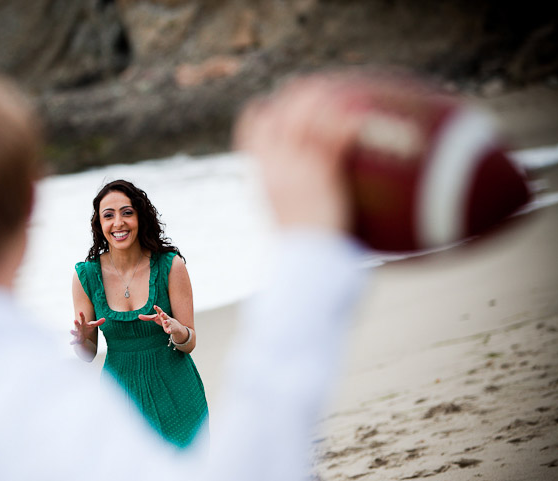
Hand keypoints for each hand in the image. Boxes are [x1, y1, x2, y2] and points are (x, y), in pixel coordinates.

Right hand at [69, 311, 104, 344]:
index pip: (82, 318)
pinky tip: (70, 343)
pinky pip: (74, 341)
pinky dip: (72, 342)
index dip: (81, 315)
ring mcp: (77, 333)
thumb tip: (104, 319)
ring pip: (74, 332)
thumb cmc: (87, 329)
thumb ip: (98, 322)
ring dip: (73, 332)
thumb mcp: (92, 325)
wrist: (82, 337)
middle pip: (78, 325)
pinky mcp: (77, 339)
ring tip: (71, 331)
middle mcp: (79, 328)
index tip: (80, 312)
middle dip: (76, 323)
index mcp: (83, 323)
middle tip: (75, 320)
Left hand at [138, 305, 187, 341]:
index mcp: (161, 315)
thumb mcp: (155, 318)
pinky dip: (169, 330)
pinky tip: (168, 332)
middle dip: (163, 314)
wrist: (174, 325)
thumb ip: (147, 317)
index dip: (157, 308)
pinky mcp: (171, 329)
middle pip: (165, 315)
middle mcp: (166, 318)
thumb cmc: (162, 320)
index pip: (159, 311)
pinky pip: (170, 329)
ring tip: (164, 322)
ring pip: (168, 322)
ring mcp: (169, 323)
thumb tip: (138, 316)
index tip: (154, 306)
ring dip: (166, 322)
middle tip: (162, 313)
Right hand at [233, 72, 365, 233]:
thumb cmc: (296, 249)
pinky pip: (334, 140)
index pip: (250, 130)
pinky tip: (361, 119)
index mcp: (262, 175)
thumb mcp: (282, 219)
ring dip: (321, 101)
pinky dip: (347, 126)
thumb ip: (284, 200)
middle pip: (278, 114)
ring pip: (305, 118)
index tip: (270, 103)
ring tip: (340, 93)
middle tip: (314, 88)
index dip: (260, 112)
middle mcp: (275, 165)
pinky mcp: (321, 173)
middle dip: (293, 97)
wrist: (302, 261)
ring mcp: (296, 167)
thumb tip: (292, 202)